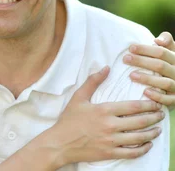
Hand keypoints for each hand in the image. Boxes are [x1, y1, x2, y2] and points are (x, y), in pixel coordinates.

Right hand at [49, 66, 163, 165]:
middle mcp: (110, 125)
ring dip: (152, 133)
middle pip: (140, 122)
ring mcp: (111, 141)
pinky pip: (132, 152)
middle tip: (161, 114)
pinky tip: (147, 144)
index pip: (133, 107)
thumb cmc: (69, 120)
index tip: (155, 103)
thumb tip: (106, 68)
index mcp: (104, 110)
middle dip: (154, 118)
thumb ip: (93, 82)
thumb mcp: (78, 97)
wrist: (60, 142)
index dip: (148, 105)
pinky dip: (143, 149)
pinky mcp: (110, 153)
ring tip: (158, 129)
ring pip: (139, 137)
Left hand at [124, 31, 174, 108]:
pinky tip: (145, 92)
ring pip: (165, 82)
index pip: (162, 52)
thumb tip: (158, 40)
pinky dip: (158, 96)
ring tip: (131, 75)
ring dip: (148, 79)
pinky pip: (169, 99)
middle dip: (142, 61)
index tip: (131, 48)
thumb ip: (167, 41)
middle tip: (125, 59)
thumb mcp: (171, 51)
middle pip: (160, 66)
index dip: (146, 49)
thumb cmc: (169, 63)